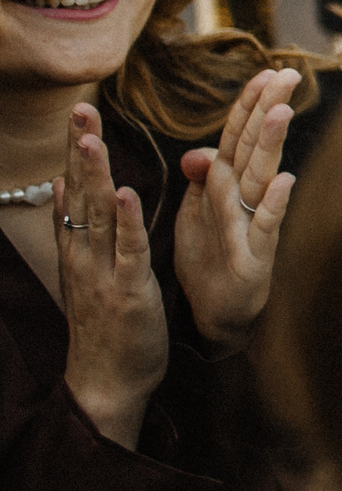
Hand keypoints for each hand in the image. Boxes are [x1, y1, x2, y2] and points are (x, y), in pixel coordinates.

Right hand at [55, 105, 165, 448]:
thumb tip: (64, 184)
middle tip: (79, 109)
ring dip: (95, 177)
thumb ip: (79, 227)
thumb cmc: (105, 324)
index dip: (76, 152)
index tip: (78, 112)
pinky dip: (126, 222)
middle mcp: (86, 255)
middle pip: (80, 194)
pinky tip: (125, 194)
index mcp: (81, 248)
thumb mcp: (89, 270)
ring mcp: (104, 272)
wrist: (107, 381)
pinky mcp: (129, 290)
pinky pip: (128, 251)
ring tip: (91, 139)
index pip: (76, 191)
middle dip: (80, 150)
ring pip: (98, 216)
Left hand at [172, 69, 298, 350]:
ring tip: (281, 112)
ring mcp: (252, 224)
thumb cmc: (209, 260)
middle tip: (286, 75)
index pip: (239, 135)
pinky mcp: (255, 255)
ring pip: (260, 177)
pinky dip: (274, 203)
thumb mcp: (196, 214)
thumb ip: (202, 179)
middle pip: (255, 146)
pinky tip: (283, 182)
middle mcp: (244, 198)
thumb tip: (198, 151)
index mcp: (226, 184)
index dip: (249, 103)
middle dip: (268, 109)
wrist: (214, 313)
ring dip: (272, 145)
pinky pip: (264, 225)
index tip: (266, 70)